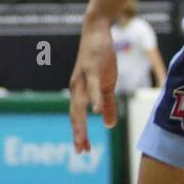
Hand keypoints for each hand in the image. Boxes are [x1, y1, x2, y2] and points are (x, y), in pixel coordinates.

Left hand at [69, 14, 117, 152]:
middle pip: (75, 114)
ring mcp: (83, 78)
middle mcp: (77, 87)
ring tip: (81, 138)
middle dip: (77, 133)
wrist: (96, 32)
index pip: (77, 117)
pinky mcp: (91, 68)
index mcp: (80, 92)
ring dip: (80, 122)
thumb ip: (106, 105)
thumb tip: (109, 125)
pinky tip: (95, 111)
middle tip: (79, 151)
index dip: (79, 134)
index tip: (82, 151)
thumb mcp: (106, 84)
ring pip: (80, 104)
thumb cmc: (100, 59)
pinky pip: (93, 86)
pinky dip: (93, 99)